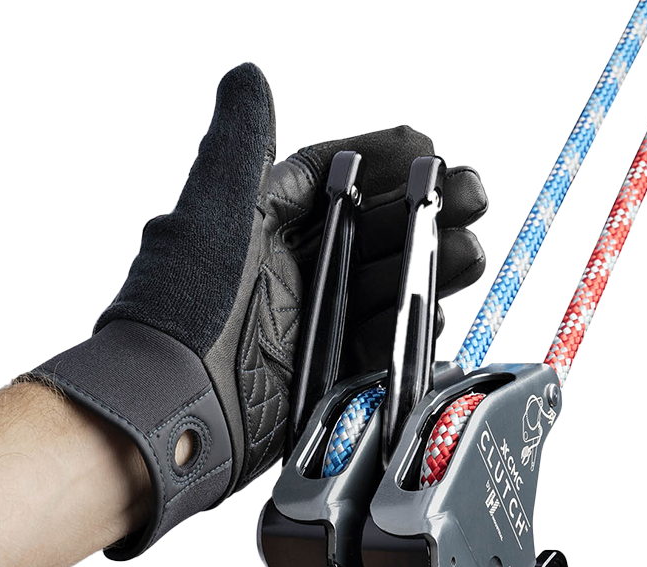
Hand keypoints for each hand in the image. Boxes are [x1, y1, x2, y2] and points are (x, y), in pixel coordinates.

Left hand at [30, 62, 487, 558]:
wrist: (172, 410)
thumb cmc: (182, 307)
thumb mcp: (213, 210)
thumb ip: (239, 143)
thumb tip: (247, 76)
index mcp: (260, 224)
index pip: (332, 177)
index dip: (382, 158)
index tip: (429, 147)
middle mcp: (286, 271)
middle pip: (371, 231)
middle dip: (424, 213)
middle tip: (474, 197)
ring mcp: (306, 325)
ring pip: (383, 285)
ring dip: (428, 266)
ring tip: (468, 253)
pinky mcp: (322, 376)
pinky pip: (378, 346)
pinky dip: (408, 329)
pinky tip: (433, 314)